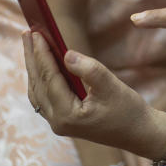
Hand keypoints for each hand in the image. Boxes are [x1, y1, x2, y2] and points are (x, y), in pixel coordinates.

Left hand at [23, 31, 165, 152]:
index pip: (49, 78)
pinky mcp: (62, 120)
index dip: (41, 53)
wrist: (138, 133)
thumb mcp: (111, 86)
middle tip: (27, 32)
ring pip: (38, 91)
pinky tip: (40, 65)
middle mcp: (57, 121)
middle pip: (38, 84)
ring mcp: (58, 122)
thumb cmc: (128, 110)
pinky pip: (44, 97)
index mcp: (66, 115)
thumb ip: (89, 69)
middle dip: (32, 57)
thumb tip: (66, 54)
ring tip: (30, 45)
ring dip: (34, 67)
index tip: (36, 32)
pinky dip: (40, 79)